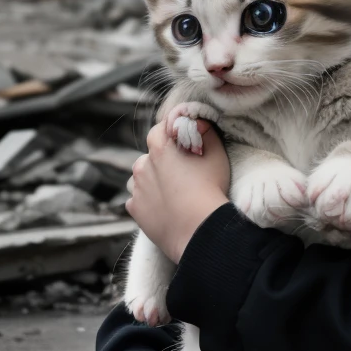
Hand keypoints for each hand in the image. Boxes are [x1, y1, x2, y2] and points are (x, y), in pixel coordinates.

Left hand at [126, 119, 231, 262]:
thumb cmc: (210, 190)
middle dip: (163, 160)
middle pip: (150, 155)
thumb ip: (205, 131)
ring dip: (153, 180)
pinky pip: (138, 199)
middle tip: (183, 173)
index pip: (160, 129)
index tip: (183, 142)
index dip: (172, 133)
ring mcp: (136, 188)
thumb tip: (196, 120)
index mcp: (160, 147)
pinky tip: (165, 208)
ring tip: (174, 193)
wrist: (199, 230)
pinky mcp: (134, 209)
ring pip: (142, 177)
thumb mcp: (216, 153)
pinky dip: (148, 201)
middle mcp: (142, 165)